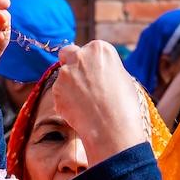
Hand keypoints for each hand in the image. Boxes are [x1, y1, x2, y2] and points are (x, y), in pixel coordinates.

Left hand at [54, 41, 148, 165]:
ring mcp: (65, 73)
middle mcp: (80, 56)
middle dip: (71, 64)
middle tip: (80, 82)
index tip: (95, 74)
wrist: (112, 130)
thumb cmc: (124, 105)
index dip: (90, 63)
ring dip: (69, 87)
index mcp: (100, 48)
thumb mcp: (122, 78)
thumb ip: (105, 68)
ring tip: (86, 105)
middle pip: (68, 54)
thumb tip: (97, 71)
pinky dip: (66, 102)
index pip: (88, 49)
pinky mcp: (56, 90)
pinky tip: (80, 112)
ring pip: (63, 77)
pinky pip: (59, 95)